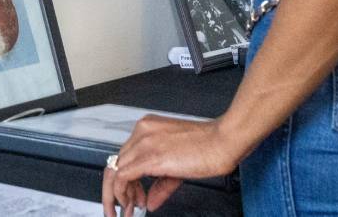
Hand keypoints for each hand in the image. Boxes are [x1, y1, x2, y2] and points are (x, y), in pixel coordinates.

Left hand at [103, 115, 246, 215]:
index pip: (125, 156)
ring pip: (115, 170)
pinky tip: (130, 204)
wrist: (223, 142)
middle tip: (119, 209)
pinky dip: (121, 193)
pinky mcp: (149, 157)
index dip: (125, 180)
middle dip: (116, 190)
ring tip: (126, 211)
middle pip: (116, 163)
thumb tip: (149, 202)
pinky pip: (122, 176)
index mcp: (148, 128)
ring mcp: (144, 142)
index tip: (131, 197)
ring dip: (117, 195)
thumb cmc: (208, 147)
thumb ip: (160, 185)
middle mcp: (142, 132)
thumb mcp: (178, 167)